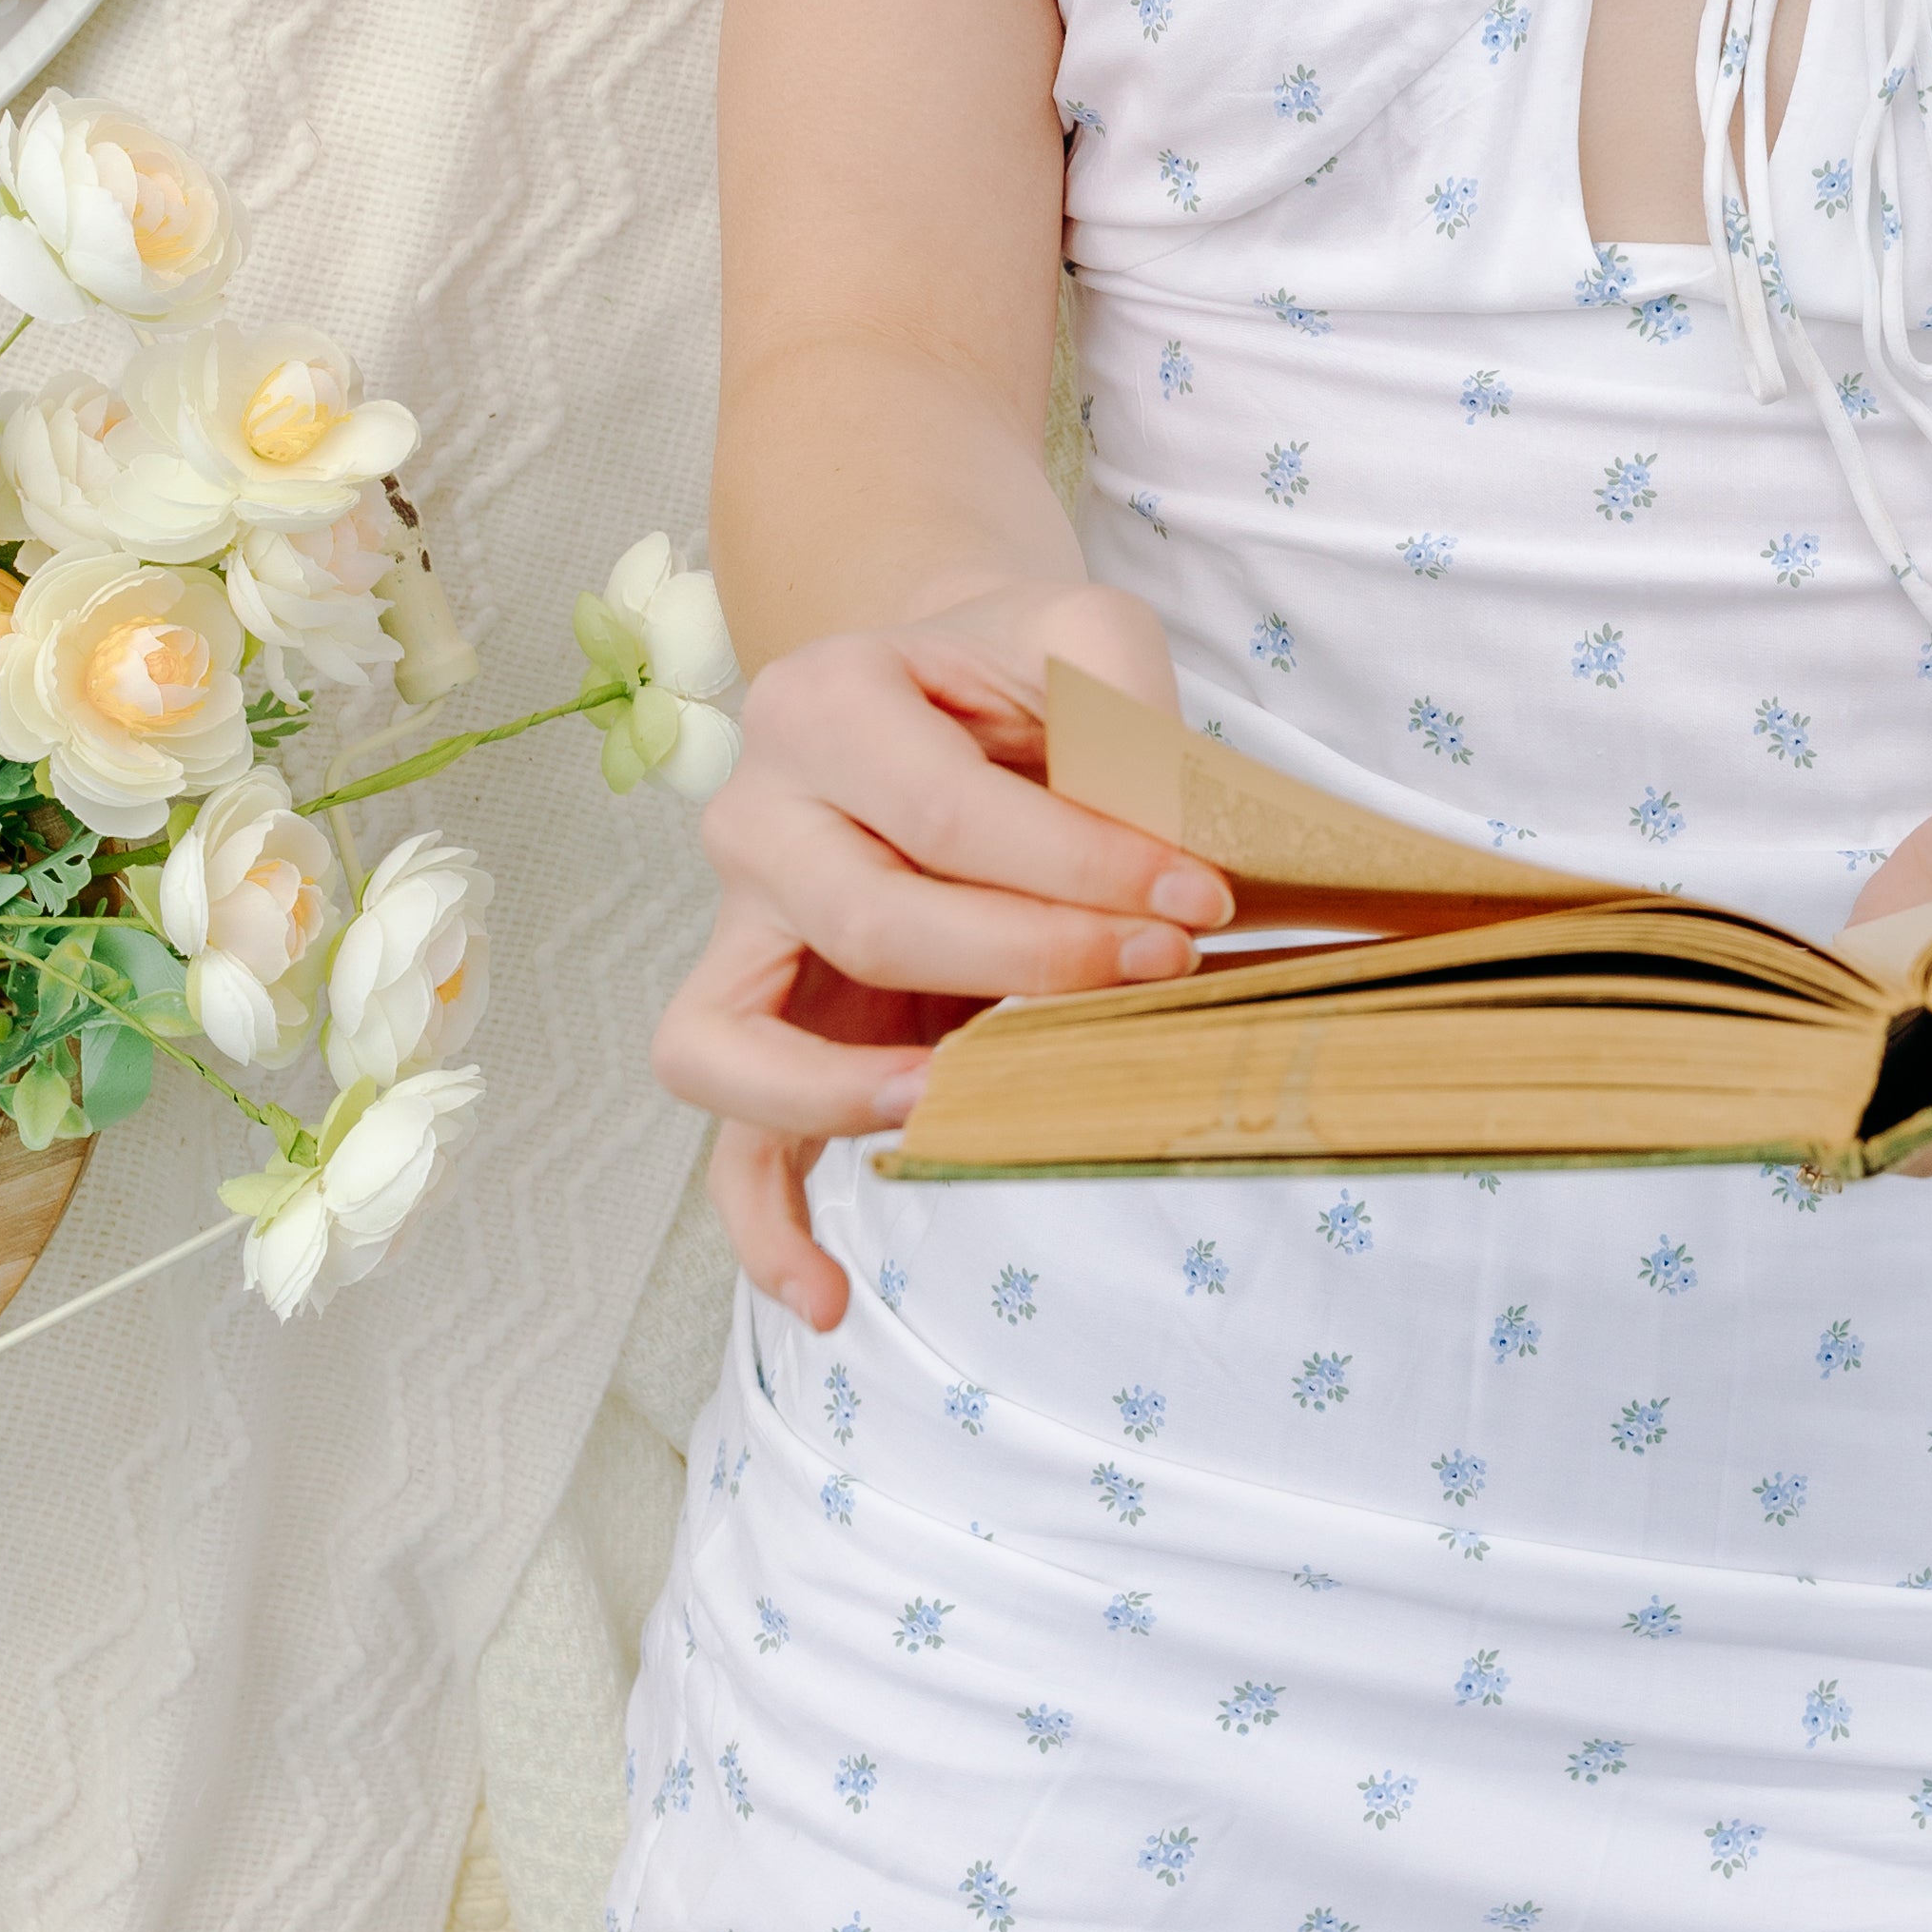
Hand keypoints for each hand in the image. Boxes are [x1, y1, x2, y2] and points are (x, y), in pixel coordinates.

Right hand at [657, 577, 1231, 1328]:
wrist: (942, 684)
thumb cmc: (1017, 669)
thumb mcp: (1085, 634)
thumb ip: (1123, 717)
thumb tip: (1167, 860)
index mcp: (820, 701)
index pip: (943, 814)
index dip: (1081, 867)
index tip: (1202, 897)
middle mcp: (752, 814)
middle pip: (867, 923)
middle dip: (1030, 960)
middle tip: (1164, 964)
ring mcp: (740, 930)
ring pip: (729, 1045)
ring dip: (844, 1094)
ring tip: (951, 1110)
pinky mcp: (763, 1024)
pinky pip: (730, 1141)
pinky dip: (765, 1225)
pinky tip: (830, 1298)